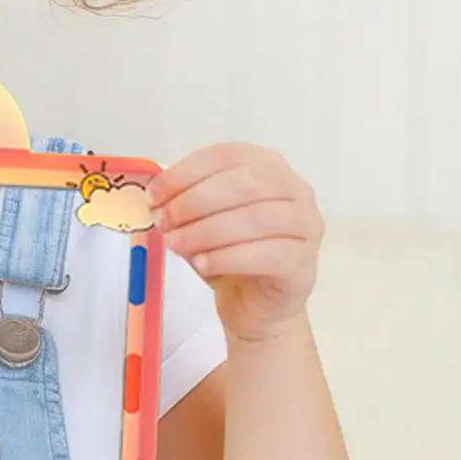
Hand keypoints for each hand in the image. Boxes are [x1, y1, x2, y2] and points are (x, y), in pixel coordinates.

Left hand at [147, 143, 323, 342]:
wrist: (254, 303)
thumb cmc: (229, 253)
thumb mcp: (201, 222)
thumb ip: (185, 204)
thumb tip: (157, 201)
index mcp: (267, 166)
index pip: (227, 156)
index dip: (186, 172)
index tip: (155, 195)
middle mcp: (294, 189)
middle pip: (246, 183)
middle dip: (196, 201)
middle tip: (164, 221)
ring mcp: (305, 225)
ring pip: (259, 218)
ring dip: (208, 230)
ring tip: (176, 244)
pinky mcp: (304, 262)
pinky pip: (269, 254)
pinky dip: (228, 257)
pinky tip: (202, 264)